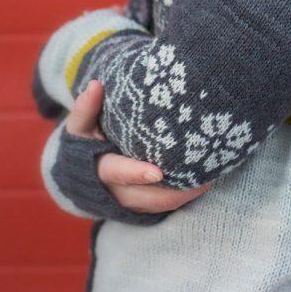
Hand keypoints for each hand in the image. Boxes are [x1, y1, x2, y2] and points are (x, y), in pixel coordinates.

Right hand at [66, 80, 211, 213]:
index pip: (117, 173)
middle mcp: (115, 192)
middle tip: (203, 179)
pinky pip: (164, 206)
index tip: (157, 172)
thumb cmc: (86, 141)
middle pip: (146, 198)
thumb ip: (86, 109)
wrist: (83, 172)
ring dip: (183, 195)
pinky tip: (203, 181)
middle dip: (174, 192)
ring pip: (159, 205)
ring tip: (210, 178)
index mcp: (99, 170)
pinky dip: (182, 197)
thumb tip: (95, 85)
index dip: (136, 173)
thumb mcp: (80, 126)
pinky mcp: (143, 206)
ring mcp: (130, 203)